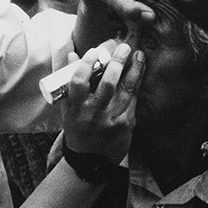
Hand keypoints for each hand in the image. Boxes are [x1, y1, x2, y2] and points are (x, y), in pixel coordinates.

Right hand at [61, 39, 144, 163]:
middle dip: (117, 62)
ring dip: (135, 70)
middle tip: (124, 47)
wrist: (91, 161)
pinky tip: (139, 73)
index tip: (94, 51)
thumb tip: (72, 54)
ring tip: (139, 56)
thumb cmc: (77, 128)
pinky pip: (133, 100)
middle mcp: (93, 114)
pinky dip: (136, 85)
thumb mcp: (67, 108)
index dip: (86, 64)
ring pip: (126, 90)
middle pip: (108, 84)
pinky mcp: (126, 125)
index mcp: (76, 109)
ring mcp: (112, 120)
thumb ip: (69, 82)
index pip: (79, 82)